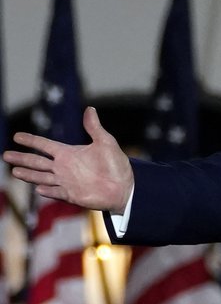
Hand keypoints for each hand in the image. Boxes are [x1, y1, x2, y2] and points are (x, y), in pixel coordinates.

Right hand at [4, 106, 133, 211]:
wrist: (125, 187)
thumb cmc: (117, 164)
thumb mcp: (106, 143)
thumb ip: (94, 127)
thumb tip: (90, 108)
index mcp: (69, 153)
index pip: (45, 145)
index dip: (31, 140)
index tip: (16, 136)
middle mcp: (64, 167)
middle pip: (37, 161)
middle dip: (22, 158)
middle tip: (5, 155)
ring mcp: (67, 181)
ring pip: (42, 177)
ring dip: (28, 174)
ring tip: (14, 171)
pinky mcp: (72, 195)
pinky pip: (55, 192)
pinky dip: (46, 190)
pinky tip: (37, 188)